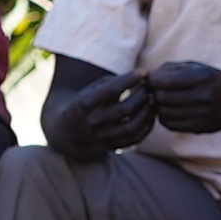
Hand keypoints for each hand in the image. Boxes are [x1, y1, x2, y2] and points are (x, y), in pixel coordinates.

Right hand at [42, 71, 156, 164]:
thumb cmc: (86, 103)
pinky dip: (147, 126)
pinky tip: (150, 114)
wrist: (68, 132)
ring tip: (152, 100)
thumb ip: (114, 83)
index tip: (144, 72)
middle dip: (142, 95)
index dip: (130, 79)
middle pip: (125, 109)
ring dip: (147, 112)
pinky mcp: (111, 147)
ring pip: (132, 127)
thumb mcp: (92, 89)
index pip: (112, 90)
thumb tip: (141, 79)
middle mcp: (93, 122)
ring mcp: (102, 137)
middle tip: (149, 87)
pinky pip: (135, 139)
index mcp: (85, 103)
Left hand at [142, 61, 220, 134]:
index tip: (151, 79)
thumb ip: (172, 69)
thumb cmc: (215, 80)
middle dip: (153, 93)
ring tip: (162, 100)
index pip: (163, 81)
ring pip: (163, 112)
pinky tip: (169, 111)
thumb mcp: (199, 67)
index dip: (151, 80)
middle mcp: (201, 96)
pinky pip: (170, 124)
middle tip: (155, 90)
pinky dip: (164, 117)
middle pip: (161, 97)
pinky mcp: (198, 127)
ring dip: (158, 106)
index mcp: (201, 77)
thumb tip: (147, 77)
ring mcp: (200, 114)